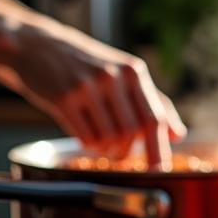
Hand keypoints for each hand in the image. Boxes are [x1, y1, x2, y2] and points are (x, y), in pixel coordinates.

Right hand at [0, 17, 185, 167]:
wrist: (38, 47)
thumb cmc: (88, 66)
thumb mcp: (124, 74)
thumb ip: (154, 103)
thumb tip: (178, 135)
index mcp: (133, 72)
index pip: (155, 118)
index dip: (159, 149)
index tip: (160, 170)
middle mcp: (113, 77)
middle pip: (132, 133)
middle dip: (127, 151)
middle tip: (120, 153)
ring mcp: (87, 87)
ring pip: (109, 138)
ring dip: (107, 149)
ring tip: (101, 140)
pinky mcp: (63, 98)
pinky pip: (85, 137)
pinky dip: (89, 144)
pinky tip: (85, 133)